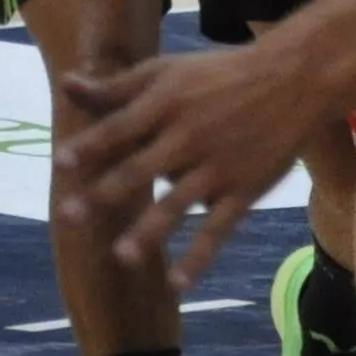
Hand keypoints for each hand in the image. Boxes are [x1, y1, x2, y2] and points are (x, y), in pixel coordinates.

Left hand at [53, 39, 335, 287]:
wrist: (294, 79)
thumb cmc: (219, 75)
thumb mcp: (167, 72)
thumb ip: (116, 87)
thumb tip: (67, 85)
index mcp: (166, 104)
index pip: (120, 128)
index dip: (90, 146)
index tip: (61, 164)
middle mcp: (188, 137)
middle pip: (139, 169)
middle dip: (103, 195)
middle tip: (70, 216)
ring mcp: (217, 168)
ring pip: (176, 205)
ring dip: (149, 231)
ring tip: (122, 256)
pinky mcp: (243, 191)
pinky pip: (218, 230)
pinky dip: (199, 257)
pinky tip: (177, 284)